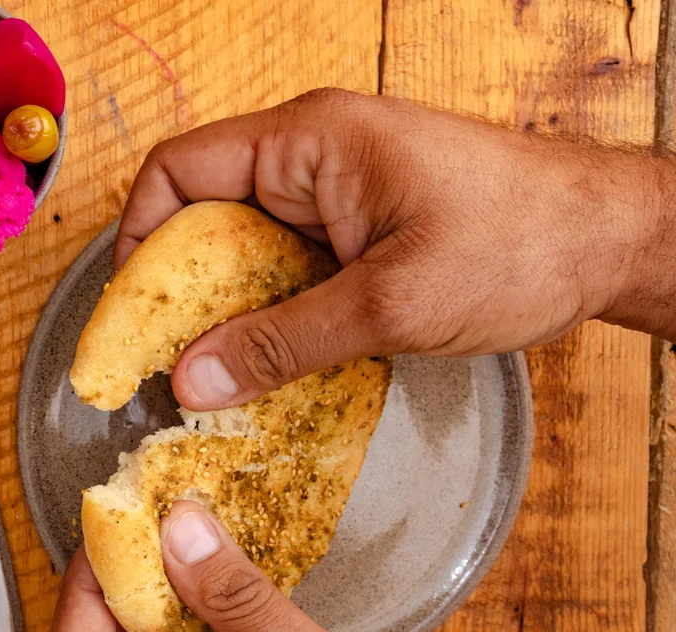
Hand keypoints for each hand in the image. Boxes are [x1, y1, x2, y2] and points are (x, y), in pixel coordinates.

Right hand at [116, 89, 675, 410]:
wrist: (612, 242)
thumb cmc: (519, 243)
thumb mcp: (389, 305)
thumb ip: (282, 344)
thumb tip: (190, 381)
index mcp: (308, 141)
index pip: (180, 172)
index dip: (137, 240)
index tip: (129, 316)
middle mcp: (311, 157)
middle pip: (202, 217)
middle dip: (178, 291)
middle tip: (163, 365)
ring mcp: (335, 193)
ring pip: (243, 252)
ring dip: (226, 312)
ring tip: (212, 379)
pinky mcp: (357, 230)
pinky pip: (285, 270)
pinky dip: (269, 317)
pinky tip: (266, 368)